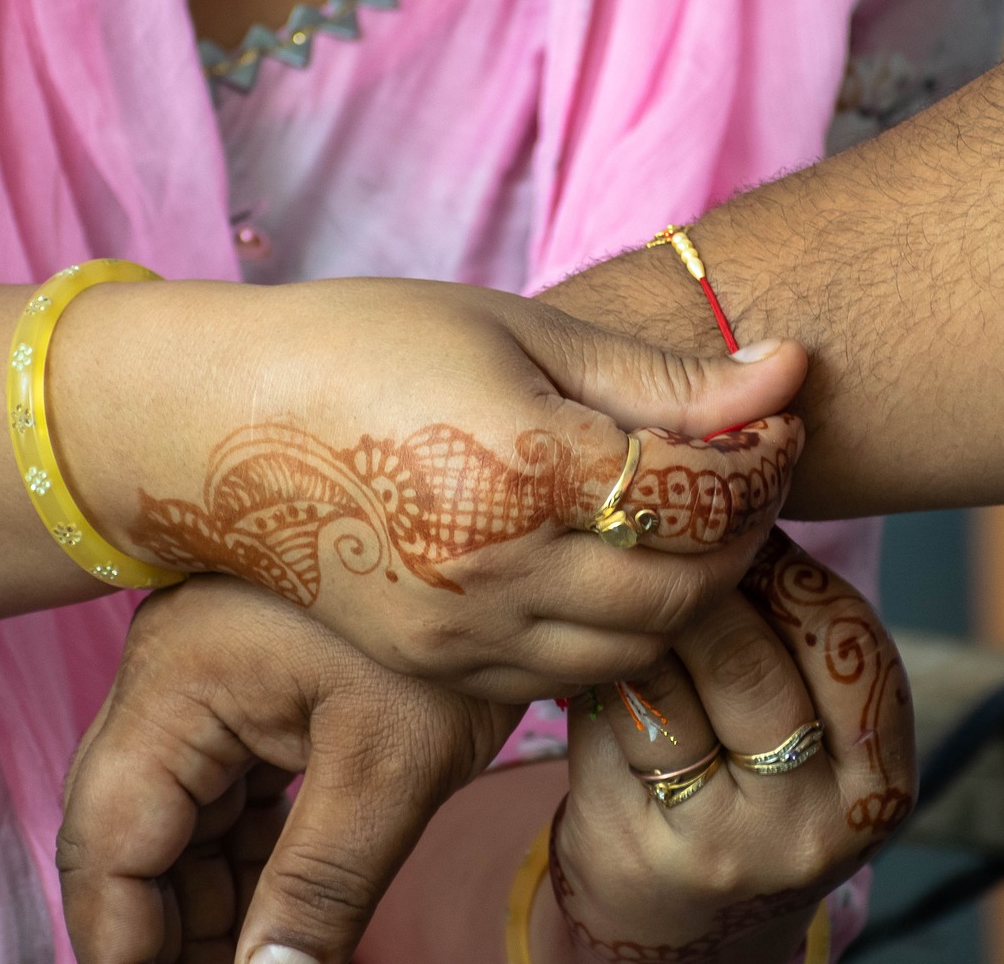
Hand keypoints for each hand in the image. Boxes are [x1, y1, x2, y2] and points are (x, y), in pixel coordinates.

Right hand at [58, 277, 806, 700]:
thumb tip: (789, 373)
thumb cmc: (365, 344)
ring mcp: (464, 629)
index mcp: (524, 464)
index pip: (699, 494)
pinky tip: (617, 567)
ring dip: (692, 589)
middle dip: (743, 531)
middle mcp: (499, 567)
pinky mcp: (438, 662)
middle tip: (747, 473)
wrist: (213, 424)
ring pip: (640, 645)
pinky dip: (622, 631)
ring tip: (688, 519)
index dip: (761, 459)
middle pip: (686, 585)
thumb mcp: (518, 330)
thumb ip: (657, 377)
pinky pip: (569, 673)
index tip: (771, 417)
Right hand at [58, 574, 522, 963]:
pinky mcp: (251, 676)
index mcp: (176, 682)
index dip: (124, 948)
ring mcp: (207, 672)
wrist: (511, 524)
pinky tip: (279, 911)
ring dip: (208, 900)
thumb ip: (318, 889)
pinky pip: (222, 784)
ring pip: (177, 817)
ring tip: (260, 961)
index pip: (106, 849)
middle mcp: (168, 674)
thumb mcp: (394, 765)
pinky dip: (245, 853)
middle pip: (129, 837)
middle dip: (165, 930)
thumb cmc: (453, 621)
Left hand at [531, 532, 915, 962]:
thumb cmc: (753, 783)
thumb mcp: (815, 730)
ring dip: (643, 619)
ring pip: (672, 689)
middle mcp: (813, 827)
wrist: (685, 921)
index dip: (793, 568)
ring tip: (626, 571)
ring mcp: (724, 849)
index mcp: (881, 783)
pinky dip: (601, 668)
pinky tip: (592, 639)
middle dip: (703, 583)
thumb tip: (749, 489)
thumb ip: (800, 633)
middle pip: (752, 663)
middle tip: (666, 532)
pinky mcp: (639, 853)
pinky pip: (612, 724)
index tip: (746, 526)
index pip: (849, 642)